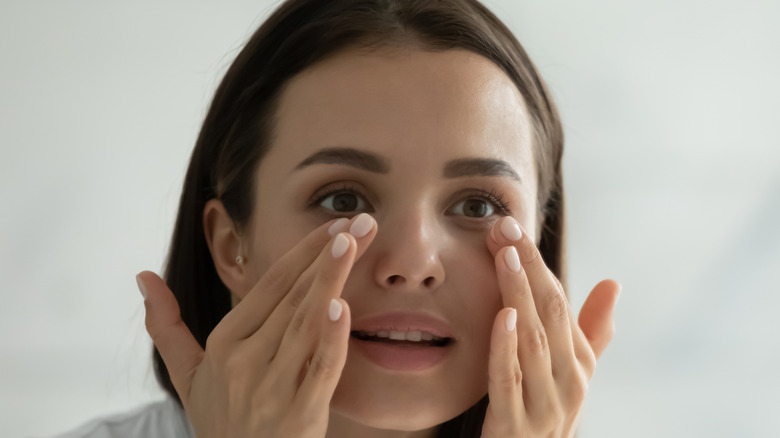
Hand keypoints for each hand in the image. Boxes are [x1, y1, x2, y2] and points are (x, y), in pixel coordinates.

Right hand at [137, 214, 376, 437]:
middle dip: (328, 255)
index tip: (333, 226)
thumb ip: (166, 326)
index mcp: (225, 343)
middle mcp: (245, 360)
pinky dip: (332, 338)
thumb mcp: (187, 375)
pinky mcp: (298, 414)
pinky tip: (343, 305)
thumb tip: (143, 276)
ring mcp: (271, 387)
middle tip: (360, 221)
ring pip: (306, 323)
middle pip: (293, 296)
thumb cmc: (221, 421)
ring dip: (332, 279)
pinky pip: (319, 369)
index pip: (270, 286)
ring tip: (354, 243)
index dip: (302, 252)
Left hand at [481, 217, 619, 436]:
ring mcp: (544, 406)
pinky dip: (506, 346)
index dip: (537, 263)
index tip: (514, 229)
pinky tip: (502, 315)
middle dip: (528, 268)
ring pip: (533, 341)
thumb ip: (590, 331)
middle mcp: (569, 383)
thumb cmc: (545, 411)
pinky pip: (510, 380)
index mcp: (580, 364)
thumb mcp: (570, 373)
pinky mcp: (514, 426)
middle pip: (550, 314)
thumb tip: (613, 283)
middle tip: (505, 230)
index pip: (561, 303)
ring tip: (503, 257)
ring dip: (518, 294)